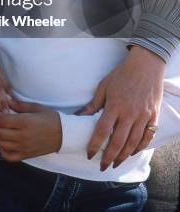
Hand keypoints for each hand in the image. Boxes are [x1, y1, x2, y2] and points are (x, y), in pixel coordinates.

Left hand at [0, 98, 61, 161]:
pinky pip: (8, 156)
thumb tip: (7, 101)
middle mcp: (22, 136)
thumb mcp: (36, 107)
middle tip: (0, 118)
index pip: (2, 120)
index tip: (1, 110)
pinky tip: (4, 142)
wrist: (63, 134)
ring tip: (1, 129)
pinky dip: (2, 150)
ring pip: (0, 144)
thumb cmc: (51, 119)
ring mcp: (23, 147)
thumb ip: (19, 105)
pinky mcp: (25, 155)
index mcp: (25, 122)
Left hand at [77, 46, 163, 169]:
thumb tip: (78, 116)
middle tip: (103, 166)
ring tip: (115, 163)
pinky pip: (147, 136)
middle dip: (109, 157)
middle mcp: (130, 113)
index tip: (89, 154)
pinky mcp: (153, 116)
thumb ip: (93, 104)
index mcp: (115, 106)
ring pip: (133, 143)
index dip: (95, 145)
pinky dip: (140, 147)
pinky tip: (132, 152)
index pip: (102, 131)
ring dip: (124, 156)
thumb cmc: (122, 74)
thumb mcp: (104, 86)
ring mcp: (143, 116)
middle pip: (118, 142)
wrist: (145, 65)